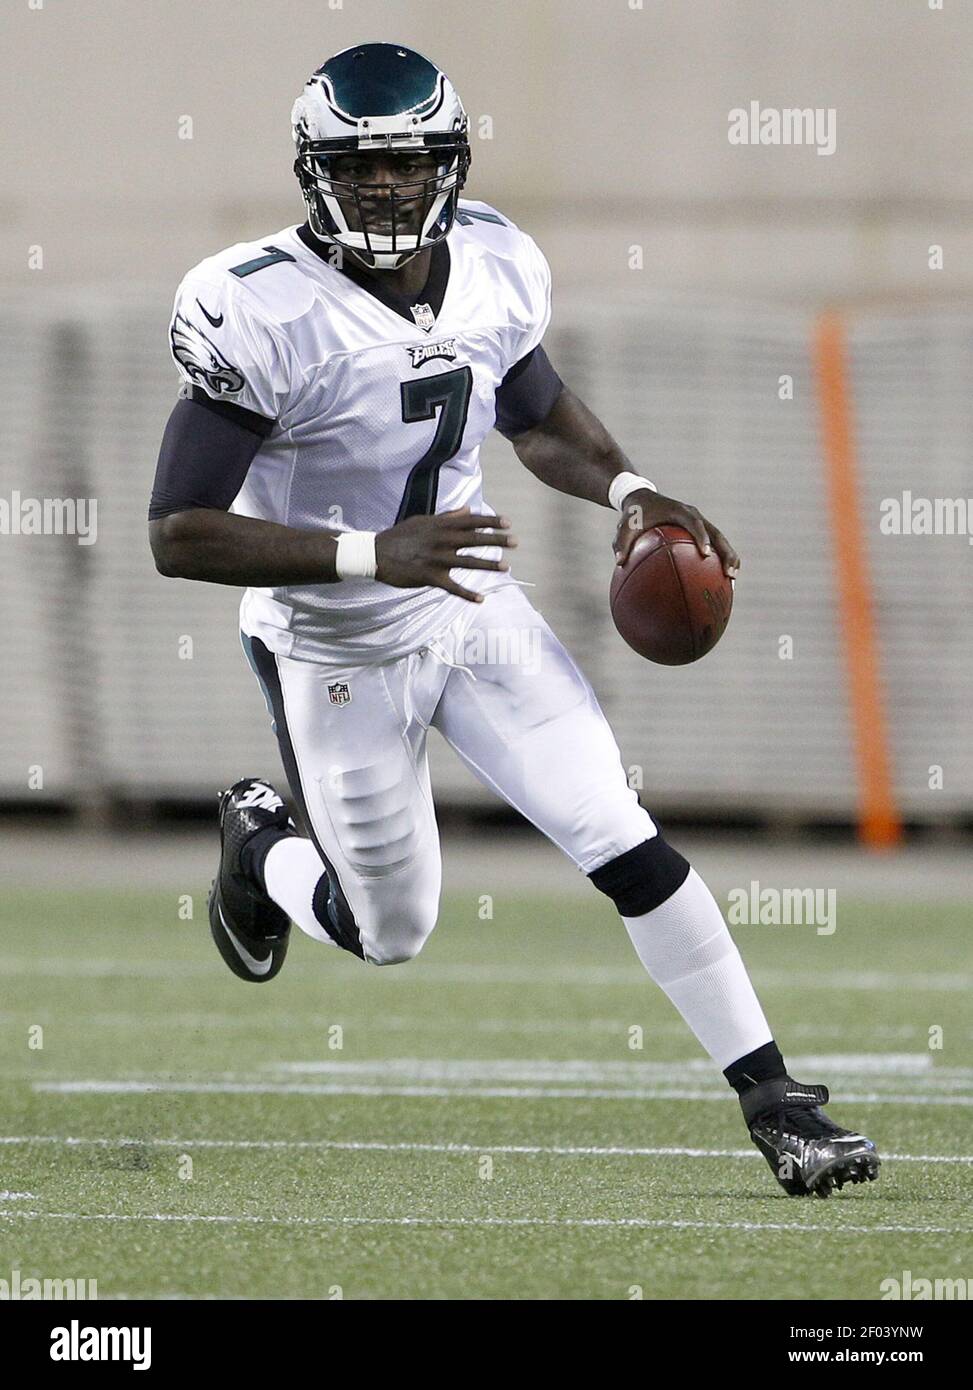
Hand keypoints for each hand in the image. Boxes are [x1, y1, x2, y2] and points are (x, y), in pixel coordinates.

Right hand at [375, 507, 516, 601]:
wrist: (375, 554)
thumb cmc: (400, 536)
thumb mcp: (422, 521)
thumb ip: (447, 517)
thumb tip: (467, 509)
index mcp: (439, 526)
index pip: (470, 521)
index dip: (490, 521)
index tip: (508, 522)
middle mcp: (441, 540)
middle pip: (474, 539)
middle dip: (496, 540)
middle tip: (516, 542)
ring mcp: (436, 559)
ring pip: (468, 562)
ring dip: (488, 565)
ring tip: (506, 567)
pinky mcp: (429, 577)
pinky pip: (452, 587)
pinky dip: (467, 594)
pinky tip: (481, 599)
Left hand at [612, 488, 738, 577]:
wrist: (642, 499)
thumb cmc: (634, 514)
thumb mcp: (625, 526)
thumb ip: (622, 542)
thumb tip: (619, 563)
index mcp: (679, 511)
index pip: (694, 523)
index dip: (701, 537)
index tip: (705, 553)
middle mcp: (694, 516)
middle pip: (716, 533)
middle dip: (726, 552)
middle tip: (730, 572)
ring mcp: (700, 522)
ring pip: (720, 540)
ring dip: (729, 557)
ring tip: (733, 579)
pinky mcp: (700, 530)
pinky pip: (714, 544)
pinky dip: (719, 559)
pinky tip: (722, 580)